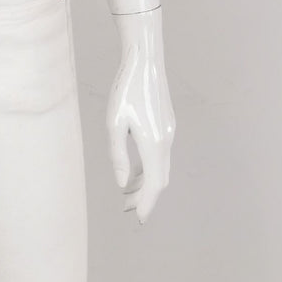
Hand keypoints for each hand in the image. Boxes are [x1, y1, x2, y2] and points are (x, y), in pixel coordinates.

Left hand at [106, 6, 175, 223]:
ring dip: (145, 183)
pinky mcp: (166, 124)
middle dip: (145, 198)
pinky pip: (159, 155)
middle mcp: (165, 141)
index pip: (153, 184)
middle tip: (128, 211)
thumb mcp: (113, 123)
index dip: (147, 204)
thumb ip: (118, 155)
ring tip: (127, 195)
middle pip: (159, 180)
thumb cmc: (125, 89)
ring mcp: (168, 132)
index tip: (139, 221)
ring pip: (160, 168)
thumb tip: (122, 184)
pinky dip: (148, 168)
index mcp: (153, 144)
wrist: (144, 61)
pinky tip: (133, 171)